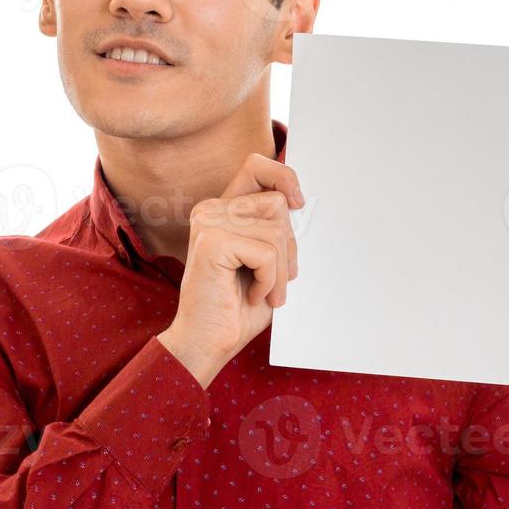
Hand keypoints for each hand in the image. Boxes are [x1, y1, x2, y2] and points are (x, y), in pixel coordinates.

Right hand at [157, 152, 303, 387]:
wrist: (209, 342)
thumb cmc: (237, 307)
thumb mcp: (265, 260)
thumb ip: (275, 229)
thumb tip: (300, 205)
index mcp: (222, 209)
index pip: (257, 166)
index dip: (284, 177)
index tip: (298, 203)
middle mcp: (211, 209)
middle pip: (277, 205)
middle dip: (287, 248)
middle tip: (275, 280)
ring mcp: (209, 222)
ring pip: (276, 231)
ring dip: (279, 271)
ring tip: (262, 291)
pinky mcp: (212, 241)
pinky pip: (267, 253)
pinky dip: (269, 281)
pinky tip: (250, 294)